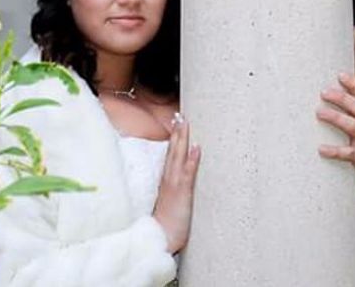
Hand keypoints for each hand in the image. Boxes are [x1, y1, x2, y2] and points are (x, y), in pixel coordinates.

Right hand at [153, 114, 200, 253]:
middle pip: (173, 151)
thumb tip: (177, 177)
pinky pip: (188, 175)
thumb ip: (170, 189)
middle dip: (177, 132)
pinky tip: (196, 148)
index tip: (176, 120)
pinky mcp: (182, 195)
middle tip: (180, 114)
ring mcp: (174, 185)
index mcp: (165, 180)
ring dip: (182, 139)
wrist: (159, 240)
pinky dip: (192, 161)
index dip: (174, 137)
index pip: (170, 154)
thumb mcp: (167, 203)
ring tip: (185, 123)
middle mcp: (168, 179)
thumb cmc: (165, 224)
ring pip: (178, 157)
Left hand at [317, 73, 354, 182]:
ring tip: (320, 112)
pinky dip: (334, 151)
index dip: (352, 84)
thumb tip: (342, 102)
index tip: (341, 75)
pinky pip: (347, 153)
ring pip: (352, 125)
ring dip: (336, 117)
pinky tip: (322, 149)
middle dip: (341, 98)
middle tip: (324, 92)